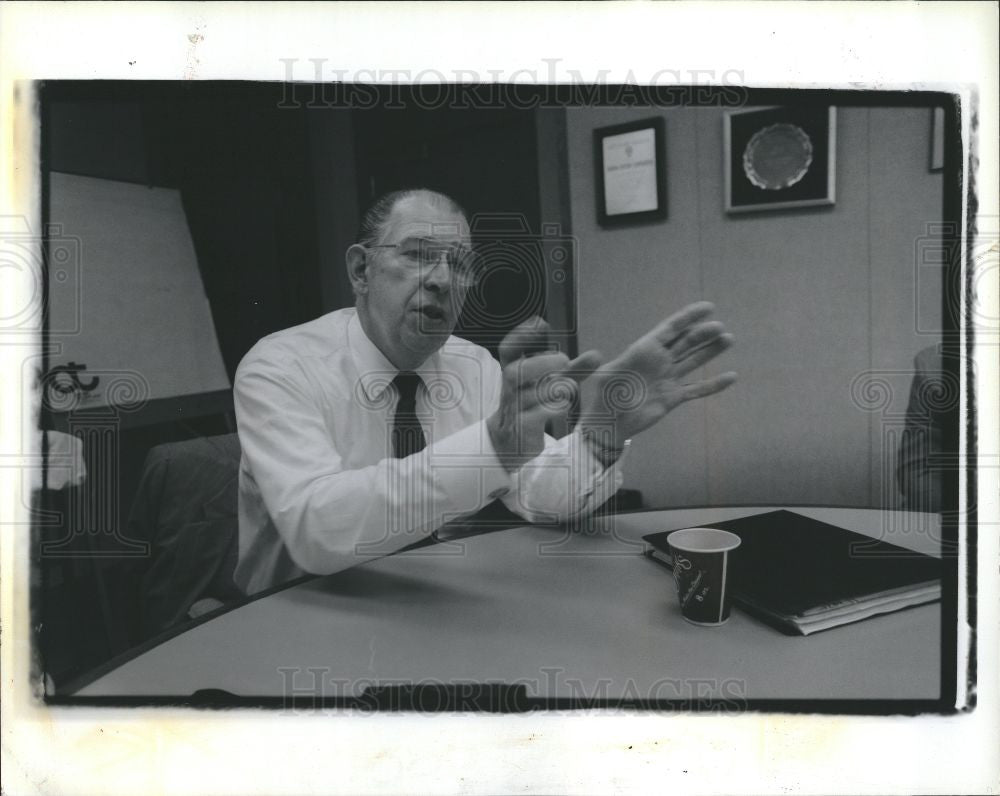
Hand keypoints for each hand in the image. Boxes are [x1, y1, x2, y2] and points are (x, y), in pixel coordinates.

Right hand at [487, 316, 601, 471]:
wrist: (511, 444)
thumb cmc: (532, 408)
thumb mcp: (552, 386)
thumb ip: (572, 372)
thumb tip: (597, 355)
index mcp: (513, 374)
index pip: (508, 350)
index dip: (521, 335)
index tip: (541, 322)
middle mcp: (509, 390)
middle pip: (515, 371)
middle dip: (541, 364)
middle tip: (564, 361)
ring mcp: (513, 411)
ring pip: (529, 395)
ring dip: (553, 388)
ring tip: (569, 388)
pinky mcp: (520, 430)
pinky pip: (533, 417)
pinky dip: (552, 409)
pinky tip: (563, 407)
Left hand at [577, 302, 735, 452]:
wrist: (609, 424)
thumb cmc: (603, 397)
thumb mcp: (599, 377)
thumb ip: (595, 365)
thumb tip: (595, 355)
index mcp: (643, 351)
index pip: (669, 329)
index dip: (687, 317)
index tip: (707, 307)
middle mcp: (659, 361)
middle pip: (685, 342)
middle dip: (702, 334)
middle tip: (719, 328)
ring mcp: (667, 378)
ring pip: (693, 361)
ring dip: (711, 351)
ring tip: (729, 339)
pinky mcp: (673, 397)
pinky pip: (697, 389)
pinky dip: (713, 385)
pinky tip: (731, 377)